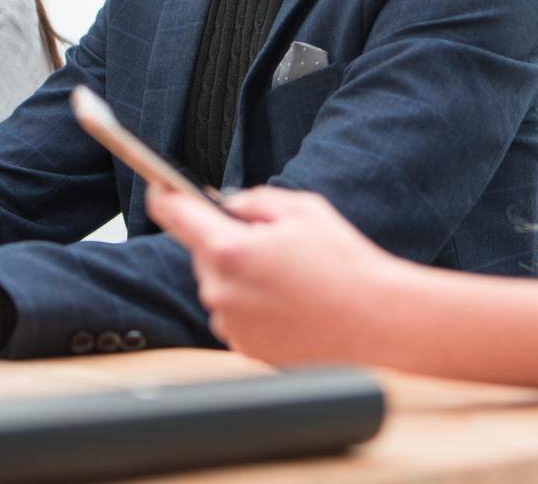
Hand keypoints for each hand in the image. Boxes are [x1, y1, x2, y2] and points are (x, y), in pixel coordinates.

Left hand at [147, 185, 401, 364]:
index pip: (176, 215)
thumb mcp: (302, 210)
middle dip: (230, 244)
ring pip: (221, 286)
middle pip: (205, 254)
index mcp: (229, 250)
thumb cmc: (345, 266)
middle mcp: (220, 290)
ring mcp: (230, 324)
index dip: (164, 197)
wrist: (378, 324)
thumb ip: (253, 201)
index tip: (159, 188)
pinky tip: (290, 304)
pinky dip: (253, 307)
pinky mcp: (244, 349)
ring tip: (290, 280)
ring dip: (242, 278)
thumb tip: (226, 206)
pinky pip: (235, 316)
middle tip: (274, 246)